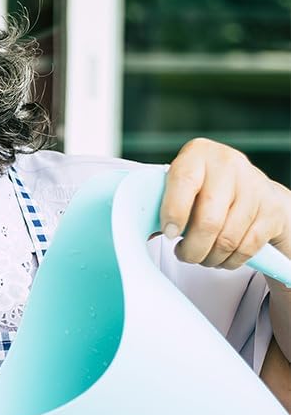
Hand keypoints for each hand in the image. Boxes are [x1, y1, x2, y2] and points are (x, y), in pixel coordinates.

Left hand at [161, 139, 290, 268]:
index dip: (174, 212)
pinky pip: (247, 247)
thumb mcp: (181, 187)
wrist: (252, 189)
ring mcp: (254, 186)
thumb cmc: (204, 190)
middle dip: (192, 248)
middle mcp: (228, 165)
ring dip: (210, 257)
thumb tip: (143, 232)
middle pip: (209, 220)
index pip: (184, 182)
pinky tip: (220, 257)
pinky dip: (229, 260)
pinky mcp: (271, 209)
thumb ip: (163, 204)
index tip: (169, 234)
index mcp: (198, 154)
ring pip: (228, 239)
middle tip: (184, 254)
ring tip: (201, 256)